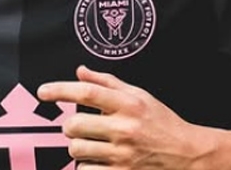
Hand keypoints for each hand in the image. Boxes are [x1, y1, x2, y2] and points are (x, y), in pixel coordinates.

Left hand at [37, 66, 217, 168]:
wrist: (187, 154)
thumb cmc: (161, 121)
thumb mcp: (139, 95)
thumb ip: (107, 83)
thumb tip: (80, 71)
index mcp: (128, 104)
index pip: (87, 93)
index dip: (60, 90)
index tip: (43, 91)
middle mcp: (125, 128)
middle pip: (74, 125)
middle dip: (71, 126)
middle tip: (79, 127)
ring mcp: (123, 155)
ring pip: (76, 149)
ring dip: (78, 147)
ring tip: (92, 144)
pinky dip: (86, 166)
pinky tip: (98, 161)